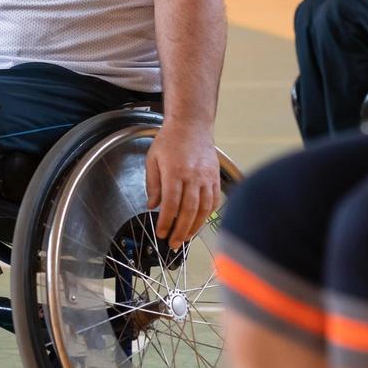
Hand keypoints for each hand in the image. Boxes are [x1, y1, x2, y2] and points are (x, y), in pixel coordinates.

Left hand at [145, 122, 219, 249]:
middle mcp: (193, 175)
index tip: (161, 233)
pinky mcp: (215, 177)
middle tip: (174, 243)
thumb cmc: (170, 140)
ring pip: (204, 208)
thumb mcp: (152, 159)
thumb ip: (152, 184)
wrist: (191, 125)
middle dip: (181, 230)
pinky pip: (214, 200)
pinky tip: (200, 222)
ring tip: (186, 237)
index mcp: (174, 171)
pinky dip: (208, 214)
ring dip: (195, 226)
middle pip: (189, 210)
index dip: (166, 221)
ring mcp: (206, 177)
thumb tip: (152, 206)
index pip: (170, 203)